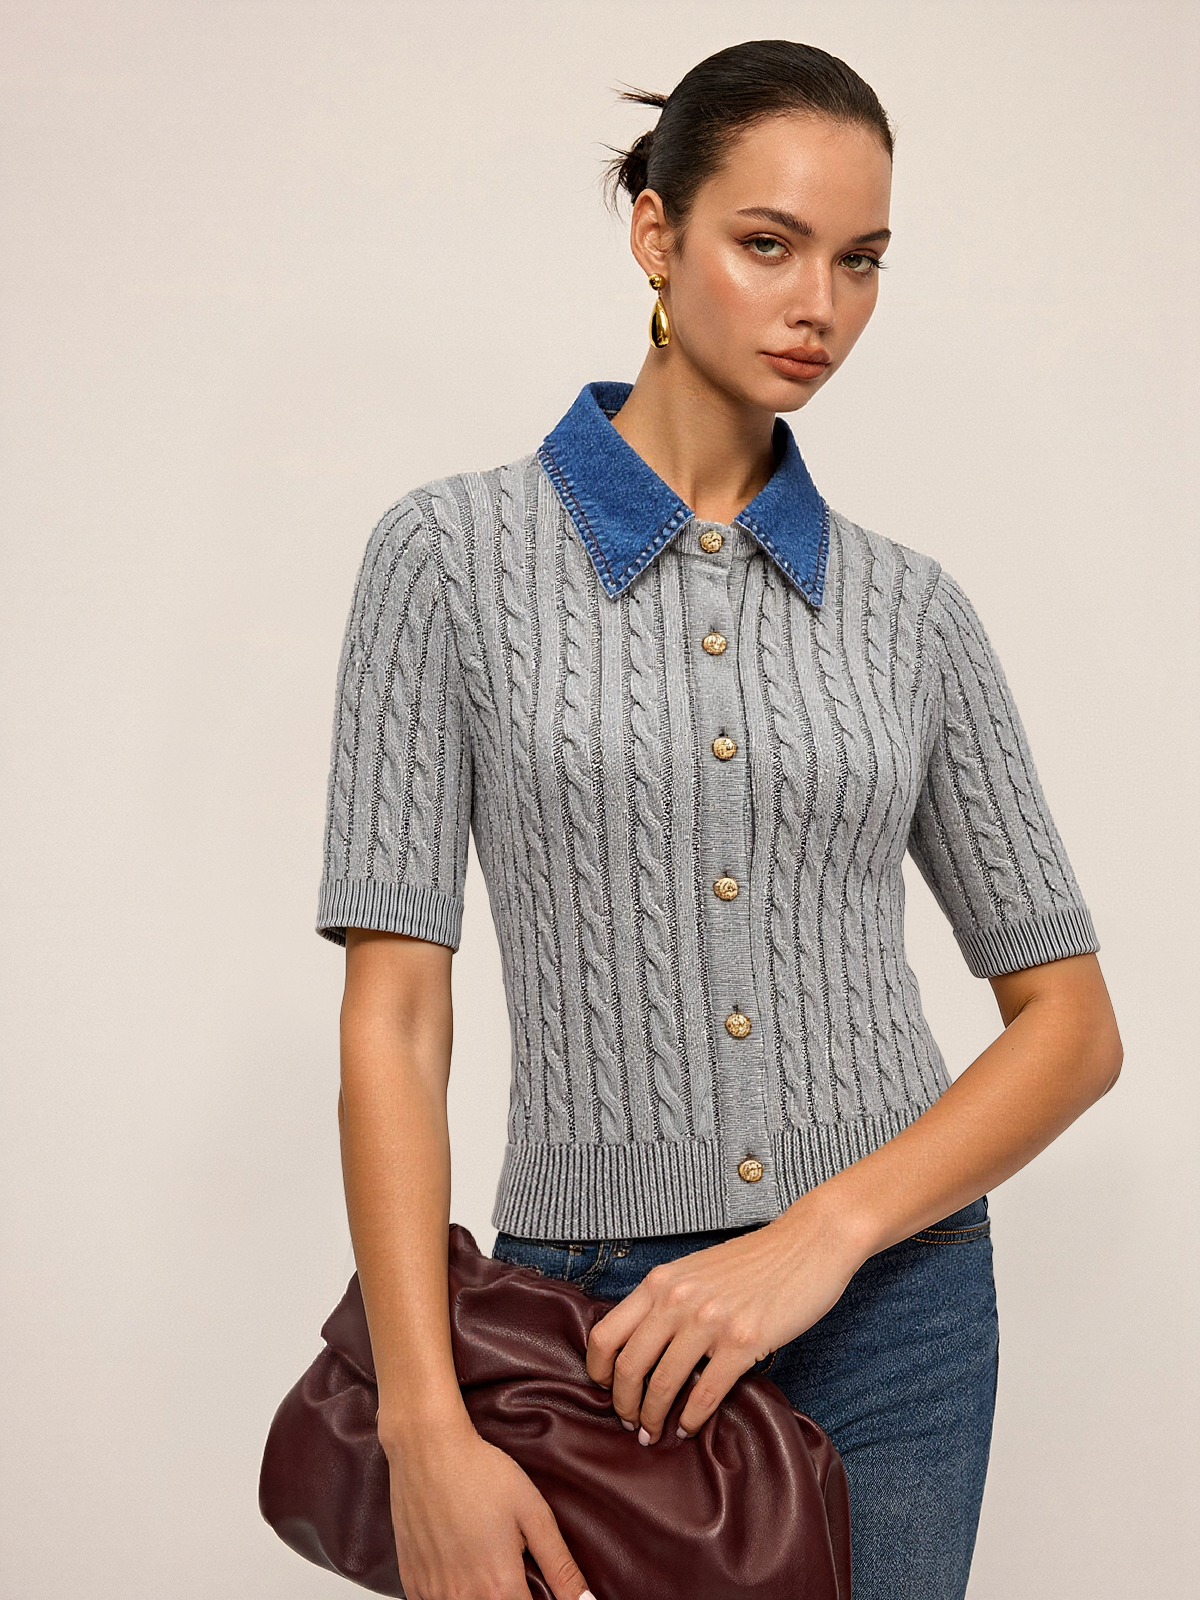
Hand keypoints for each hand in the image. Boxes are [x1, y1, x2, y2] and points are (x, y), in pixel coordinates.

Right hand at [385, 1413, 594, 1599]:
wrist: (427, 1449)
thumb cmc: (481, 1472)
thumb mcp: (532, 1512)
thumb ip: (560, 1565)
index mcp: (499, 1586)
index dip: (537, 1599)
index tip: (529, 1579)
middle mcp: (463, 1598)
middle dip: (506, 1593)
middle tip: (505, 1558)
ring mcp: (433, 1593)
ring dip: (478, 1592)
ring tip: (479, 1553)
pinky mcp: (411, 1583)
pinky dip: (449, 1588)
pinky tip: (455, 1557)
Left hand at [584, 1196, 865, 1444]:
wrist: (808, 1242)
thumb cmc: (753, 1260)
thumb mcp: (695, 1270)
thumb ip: (666, 1301)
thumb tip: (640, 1346)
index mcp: (661, 1281)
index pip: (606, 1334)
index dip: (598, 1371)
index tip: (606, 1390)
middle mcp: (678, 1299)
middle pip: (628, 1367)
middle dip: (623, 1404)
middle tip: (628, 1423)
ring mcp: (710, 1321)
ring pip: (663, 1385)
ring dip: (653, 1418)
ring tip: (654, 1434)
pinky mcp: (744, 1341)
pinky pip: (706, 1394)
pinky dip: (691, 1420)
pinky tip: (689, 1428)